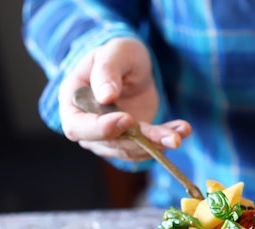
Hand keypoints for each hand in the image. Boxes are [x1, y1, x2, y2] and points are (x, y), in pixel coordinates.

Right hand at [58, 37, 190, 160]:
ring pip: (130, 150)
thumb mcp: (114, 53)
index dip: (101, 128)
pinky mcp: (128, 142)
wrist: (132, 67)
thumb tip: (106, 96)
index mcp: (73, 102)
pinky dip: (163, 141)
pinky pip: (144, 149)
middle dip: (141, 141)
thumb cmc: (117, 55)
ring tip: (180, 132)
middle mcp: (86, 127)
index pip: (78, 126)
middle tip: (170, 137)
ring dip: (157, 144)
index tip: (127, 119)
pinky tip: (182, 130)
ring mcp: (107, 139)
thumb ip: (106, 71)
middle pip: (109, 144)